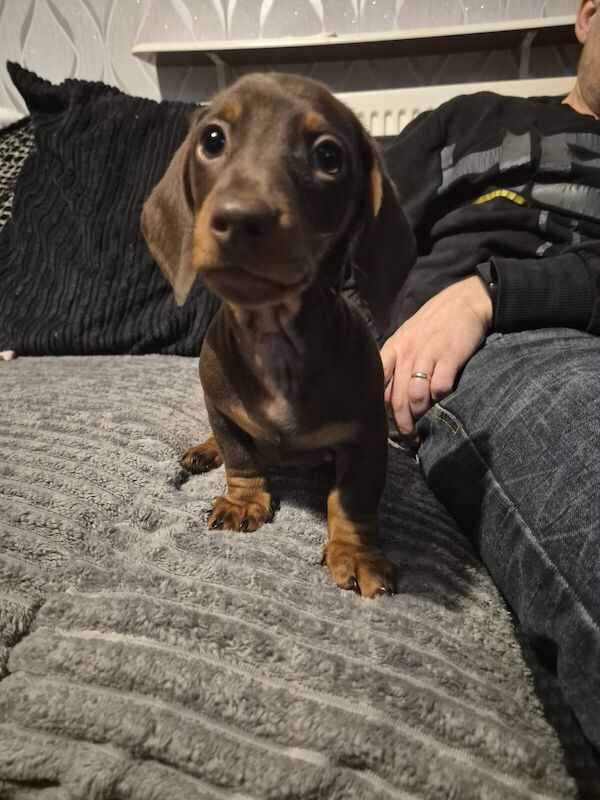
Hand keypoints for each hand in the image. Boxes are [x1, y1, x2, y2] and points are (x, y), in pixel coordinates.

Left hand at [380, 276, 492, 443]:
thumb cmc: (434, 323)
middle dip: (402, 424)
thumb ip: (396, 362)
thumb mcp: (407, 337)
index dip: (382, 410)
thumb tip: (387, 395)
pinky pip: (440, 387)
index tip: (389, 426)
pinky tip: (442, 404)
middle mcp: (408, 353)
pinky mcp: (450, 356)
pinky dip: (440, 400)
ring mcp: (428, 354)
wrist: (464, 301)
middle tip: (409, 439)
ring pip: (416, 396)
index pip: (379, 384)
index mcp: (394, 348)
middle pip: (397, 398)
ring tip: (425, 428)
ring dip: (420, 416)